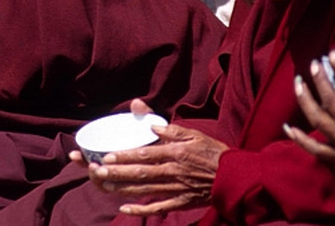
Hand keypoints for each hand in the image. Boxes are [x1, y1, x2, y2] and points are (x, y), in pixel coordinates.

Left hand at [79, 100, 225, 215]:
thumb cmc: (213, 152)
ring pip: (145, 190)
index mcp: (176, 153)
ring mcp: (177, 189)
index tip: (107, 155)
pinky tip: (125, 207)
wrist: (236, 177)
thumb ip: (171, 130)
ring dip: (123, 188)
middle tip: (98, 171)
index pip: (146, 155)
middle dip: (117, 172)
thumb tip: (152, 124)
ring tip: (104, 185)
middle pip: (141, 173)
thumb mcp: (194, 134)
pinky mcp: (181, 202)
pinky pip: (158, 207)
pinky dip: (141, 209)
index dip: (125, 156)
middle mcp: (174, 172)